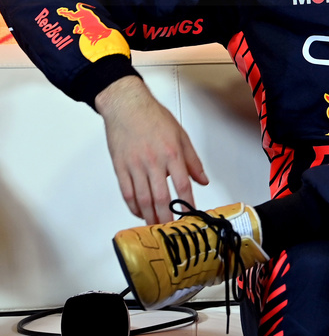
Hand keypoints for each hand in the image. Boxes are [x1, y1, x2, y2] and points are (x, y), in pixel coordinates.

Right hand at [95, 76, 208, 223]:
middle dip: (166, 217)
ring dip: (149, 216)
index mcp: (171, 153)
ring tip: (155, 226)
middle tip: (170, 229)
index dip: (186, 203)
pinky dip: (133, 206)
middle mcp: (153, 162)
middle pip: (160, 197)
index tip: (190, 214)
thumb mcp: (181, 135)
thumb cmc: (153, 117)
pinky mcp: (120, 167)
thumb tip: (202, 180)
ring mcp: (135, 166)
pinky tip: (139, 212)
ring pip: (142, 198)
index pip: (182, 185)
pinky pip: (127, 192)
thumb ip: (192, 160)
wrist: (126, 106)